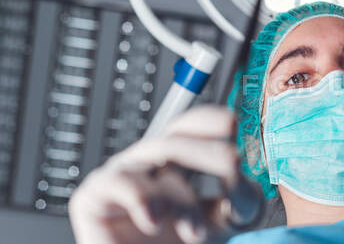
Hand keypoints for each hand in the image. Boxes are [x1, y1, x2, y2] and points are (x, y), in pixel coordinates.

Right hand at [69, 105, 239, 243]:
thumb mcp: (222, 219)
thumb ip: (240, 196)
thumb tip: (241, 174)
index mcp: (176, 160)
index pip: (190, 125)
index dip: (209, 120)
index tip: (233, 125)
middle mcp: (147, 162)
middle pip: (175, 138)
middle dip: (208, 151)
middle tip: (233, 164)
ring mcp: (120, 175)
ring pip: (153, 165)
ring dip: (183, 199)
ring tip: (196, 232)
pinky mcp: (93, 197)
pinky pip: (117, 181)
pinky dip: (141, 199)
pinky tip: (154, 222)